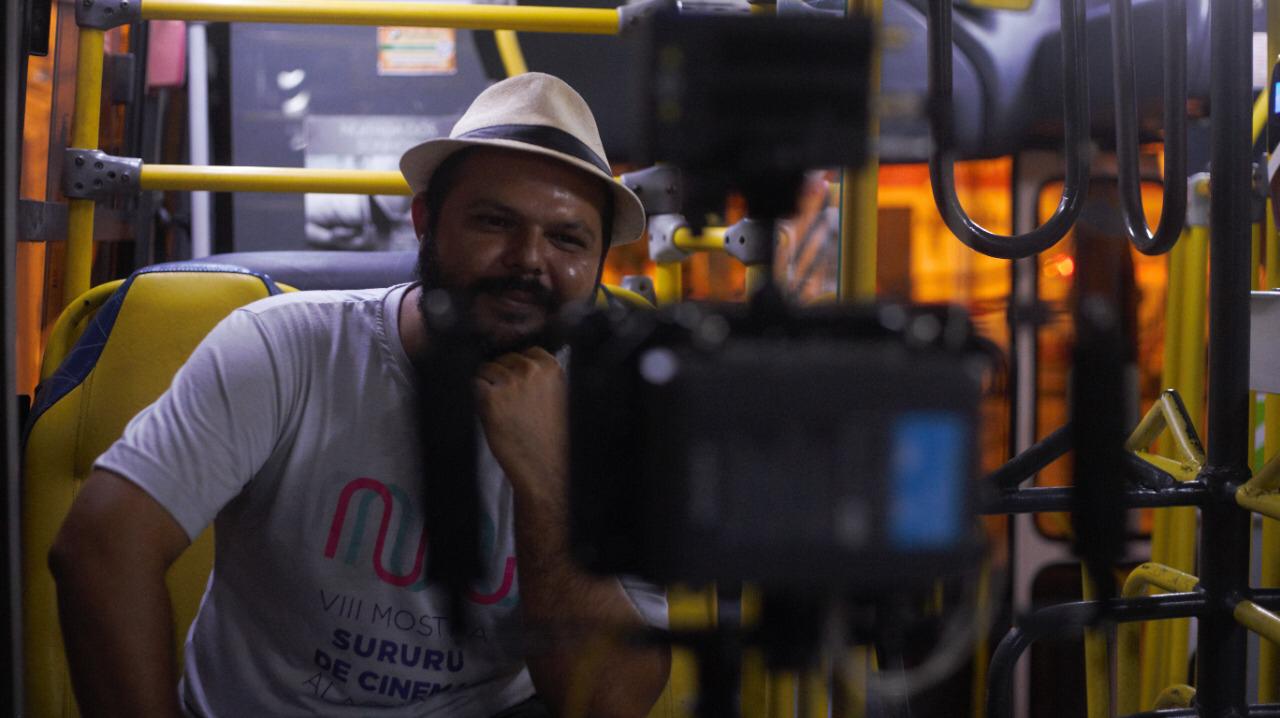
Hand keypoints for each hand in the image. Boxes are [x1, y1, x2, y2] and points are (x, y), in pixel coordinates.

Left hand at [474, 347, 568, 501]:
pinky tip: (490, 413)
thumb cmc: (550, 437)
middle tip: (509, 402)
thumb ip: (542, 378)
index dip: (518, 368)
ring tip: (501, 410)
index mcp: (551, 369)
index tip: (518, 383)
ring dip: (488, 386)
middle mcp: (531, 371)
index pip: (527, 352)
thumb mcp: (558, 398)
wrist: (543, 466)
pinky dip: (478, 397)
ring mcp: (510, 383)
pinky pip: (475, 384)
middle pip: (505, 359)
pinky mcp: (491, 398)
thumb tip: (519, 362)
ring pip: (486, 370)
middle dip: (502, 376)